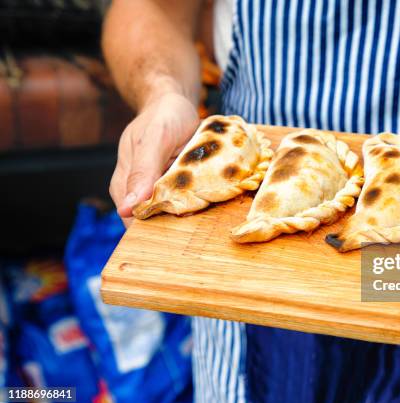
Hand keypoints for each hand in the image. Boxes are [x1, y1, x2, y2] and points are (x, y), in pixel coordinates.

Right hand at [109, 92, 199, 225]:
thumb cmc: (163, 116)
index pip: (133, 221)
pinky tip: (208, 201)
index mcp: (123, 183)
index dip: (153, 230)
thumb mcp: (155, 139)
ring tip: (206, 212)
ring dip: (187, 216)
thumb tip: (127, 209)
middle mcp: (137, 191)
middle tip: (197, 223)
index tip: (177, 235)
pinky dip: (196, 204)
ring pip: (170, 215)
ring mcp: (156, 190)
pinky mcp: (173, 187)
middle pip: (152, 222)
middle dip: (173, 227)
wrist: (174, 103)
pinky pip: (184, 203)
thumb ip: (142, 172)